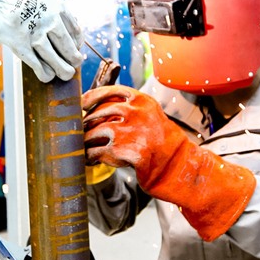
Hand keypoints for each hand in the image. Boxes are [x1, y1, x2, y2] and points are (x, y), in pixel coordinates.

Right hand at [0, 0, 81, 81]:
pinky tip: (47, 75)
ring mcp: (35, 33)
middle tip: (76, 63)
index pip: (75, 30)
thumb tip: (67, 22)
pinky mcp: (20, 44)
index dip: (78, 42)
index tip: (76, 47)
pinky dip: (44, 72)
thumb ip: (54, 6)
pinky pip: (36, 63)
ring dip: (63, 69)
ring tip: (66, 74)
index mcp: (57, 5)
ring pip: (55, 58)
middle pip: (68, 45)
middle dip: (74, 58)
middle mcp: (49, 20)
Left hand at [82, 86, 255, 239]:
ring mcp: (129, 131)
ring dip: (86, 141)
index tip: (81, 103)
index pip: (110, 91)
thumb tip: (101, 110)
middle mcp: (135, 112)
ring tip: (84, 147)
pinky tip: (90, 159)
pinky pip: (98, 151)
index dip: (92, 97)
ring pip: (94, 132)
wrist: (180, 168)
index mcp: (142, 101)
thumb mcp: (152, 118)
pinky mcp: (124, 151)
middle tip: (80, 131)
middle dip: (86, 123)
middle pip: (98, 113)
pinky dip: (91, 155)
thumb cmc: (166, 145)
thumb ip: (131, 111)